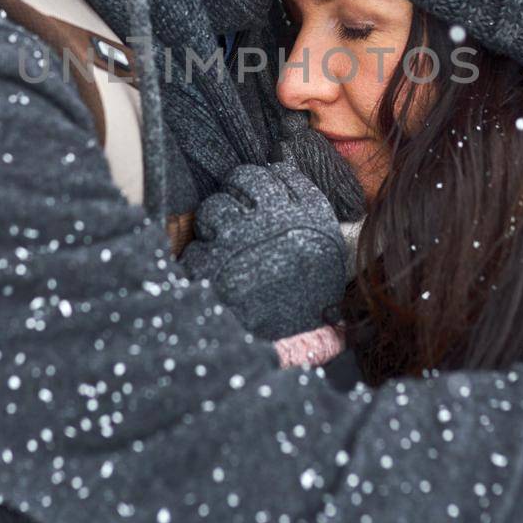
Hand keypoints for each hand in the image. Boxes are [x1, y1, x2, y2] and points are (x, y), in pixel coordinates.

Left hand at [179, 162, 347, 341]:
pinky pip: (196, 246)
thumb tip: (285, 170)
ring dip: (216, 225)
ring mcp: (243, 237)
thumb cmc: (311, 308)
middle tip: (241, 217)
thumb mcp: (325, 261)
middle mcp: (280, 220)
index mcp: (314, 221)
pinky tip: (215, 278)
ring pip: (216, 207)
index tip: (266, 196)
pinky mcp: (211, 262)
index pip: (286, 174)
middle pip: (248, 178)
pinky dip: (201, 263)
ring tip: (226, 250)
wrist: (290, 353)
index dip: (272, 182)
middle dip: (239, 193)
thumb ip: (309, 218)